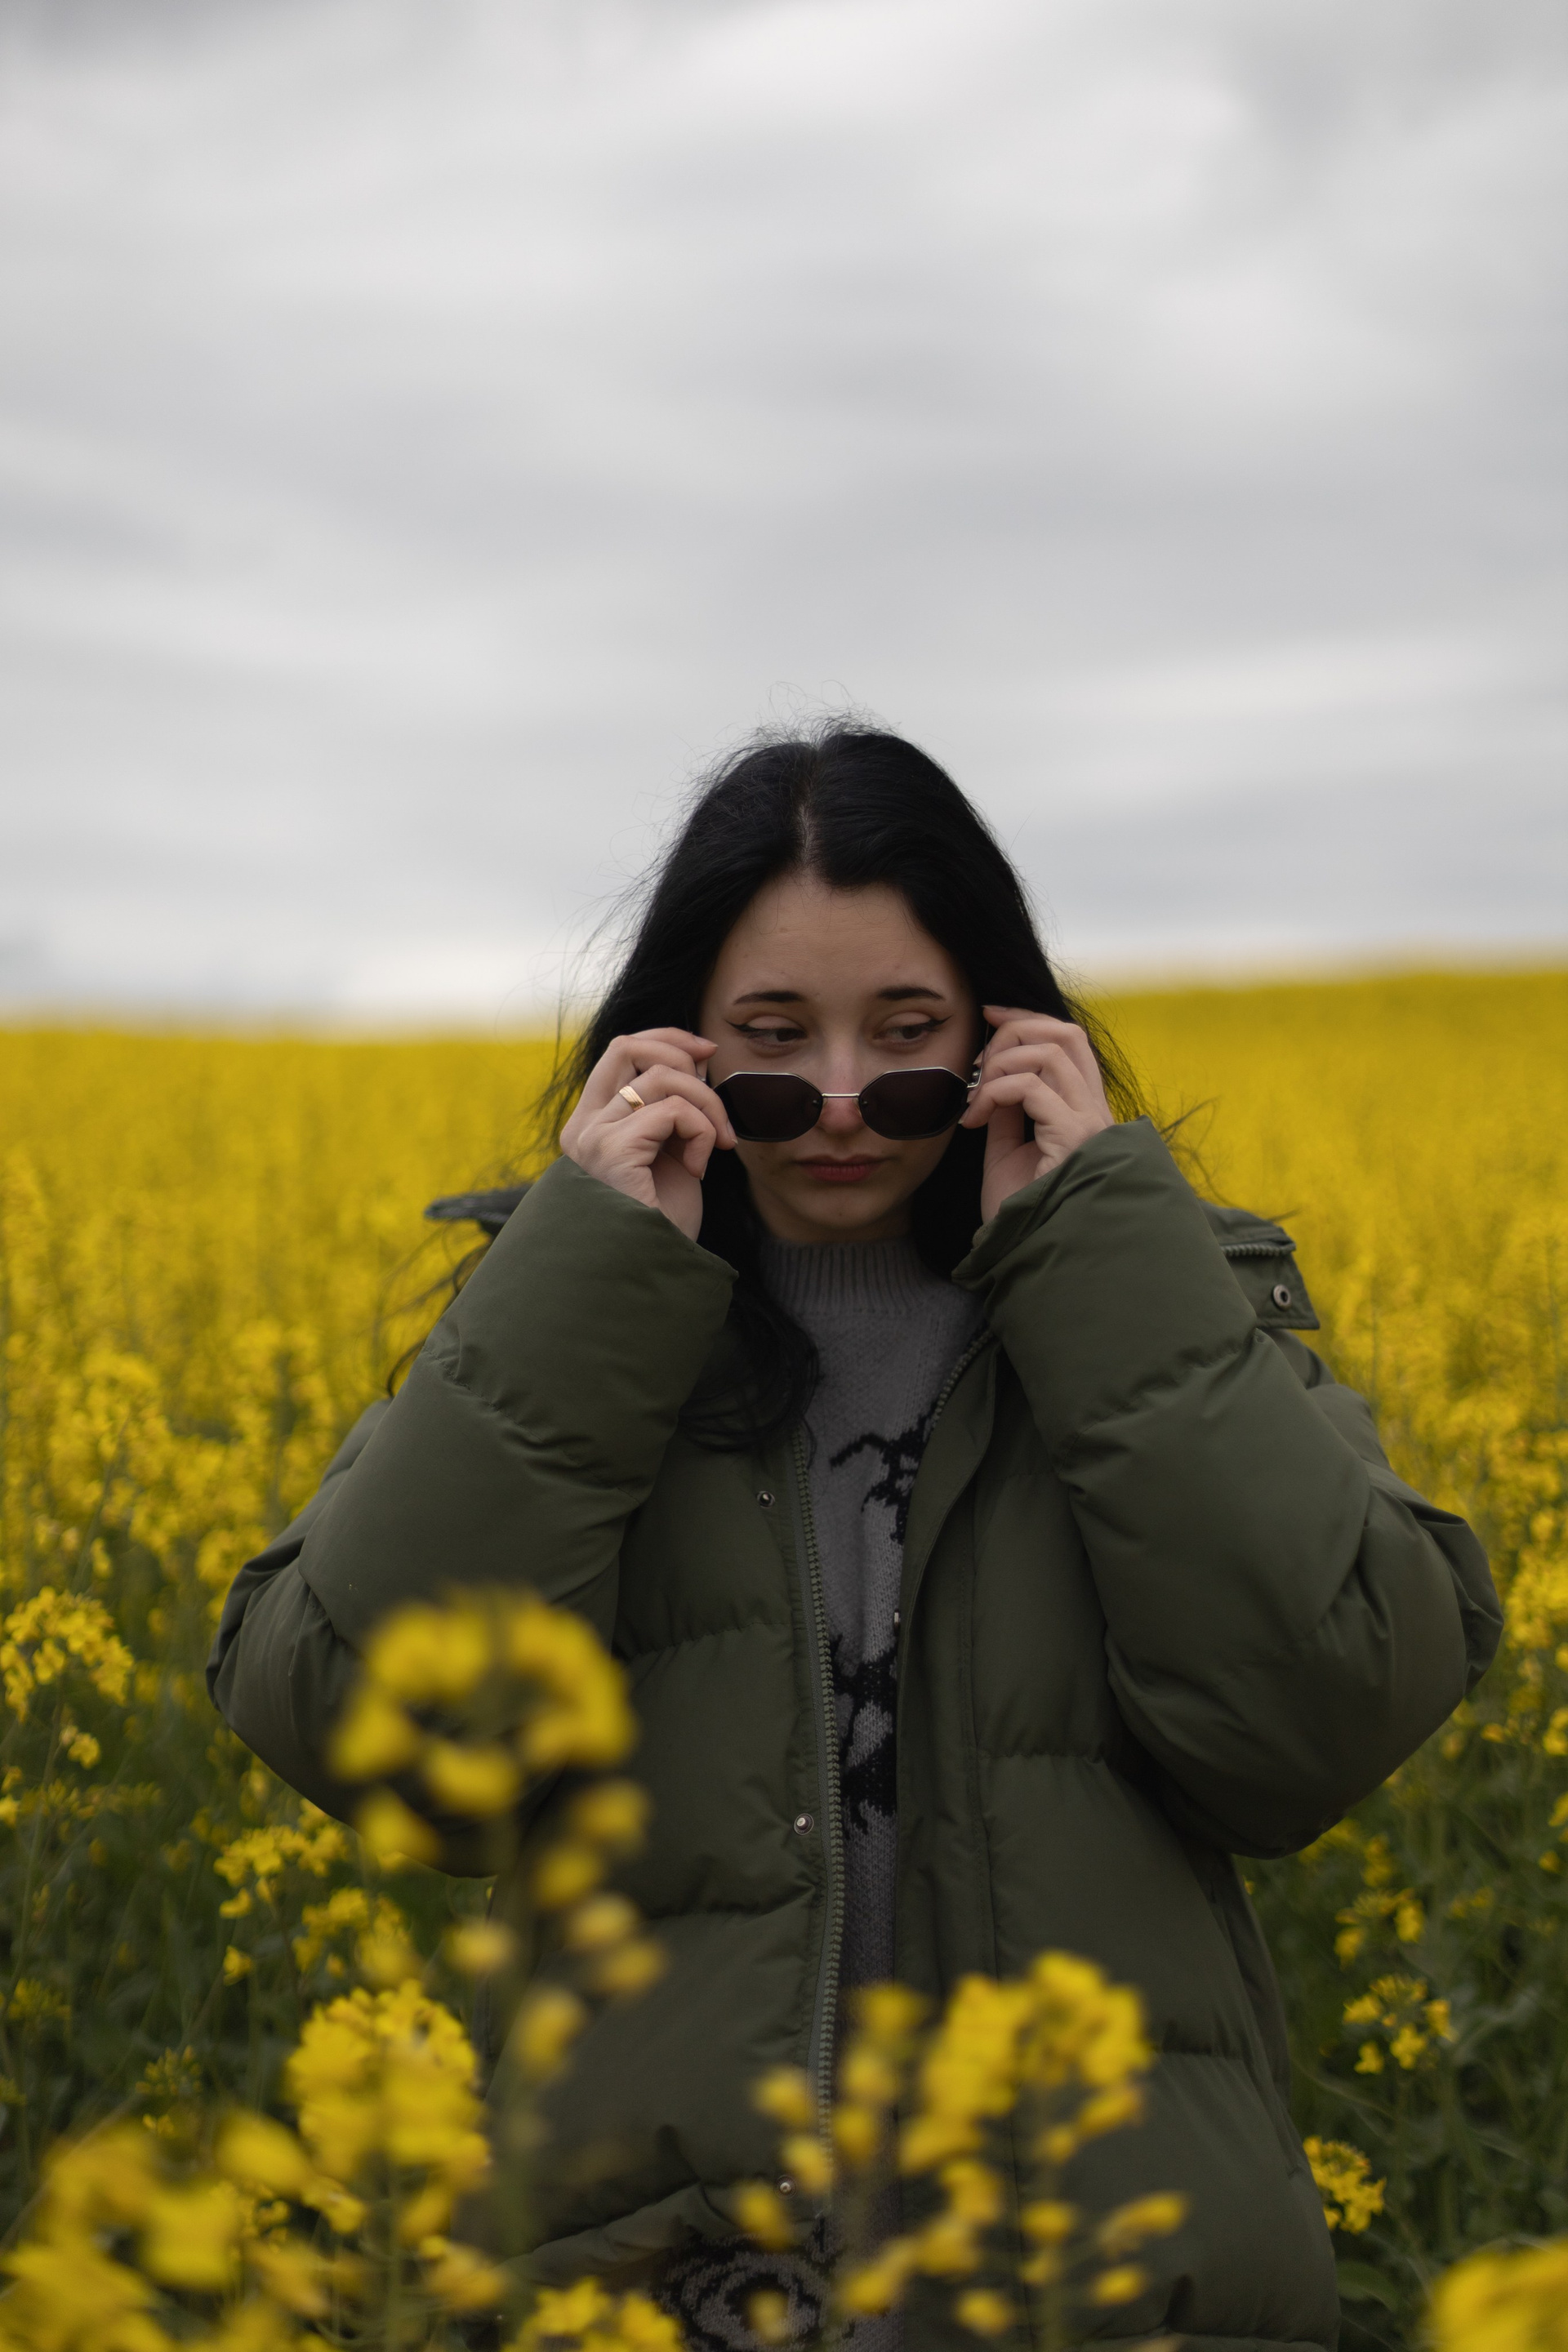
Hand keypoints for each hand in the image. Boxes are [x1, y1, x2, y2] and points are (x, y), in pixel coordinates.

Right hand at [560, 1028, 735, 1241]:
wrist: (653, 1270)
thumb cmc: (663, 1221)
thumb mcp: (671, 1149)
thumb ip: (673, 1106)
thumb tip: (696, 1060)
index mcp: (593, 1122)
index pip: (621, 1049)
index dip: (667, 1040)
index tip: (706, 1053)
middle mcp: (584, 1125)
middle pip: (629, 1046)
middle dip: (683, 1057)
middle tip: (716, 1100)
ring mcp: (593, 1137)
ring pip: (661, 1077)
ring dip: (706, 1104)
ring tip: (716, 1145)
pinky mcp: (612, 1151)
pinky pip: (672, 1110)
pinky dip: (702, 1132)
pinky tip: (700, 1168)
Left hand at [960, 1006, 1115, 1222]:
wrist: (1029, 1253)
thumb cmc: (1022, 1210)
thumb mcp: (1007, 1150)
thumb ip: (1007, 1111)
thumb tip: (992, 1077)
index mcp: (1082, 1111)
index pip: (1068, 1042)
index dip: (1028, 1019)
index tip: (988, 1015)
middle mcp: (1094, 1112)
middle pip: (1067, 1033)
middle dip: (1015, 1028)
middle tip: (978, 1056)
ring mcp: (1089, 1123)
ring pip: (1051, 1052)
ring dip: (1001, 1063)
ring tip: (975, 1098)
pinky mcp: (1074, 1138)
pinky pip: (1032, 1087)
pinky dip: (995, 1092)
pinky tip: (974, 1120)